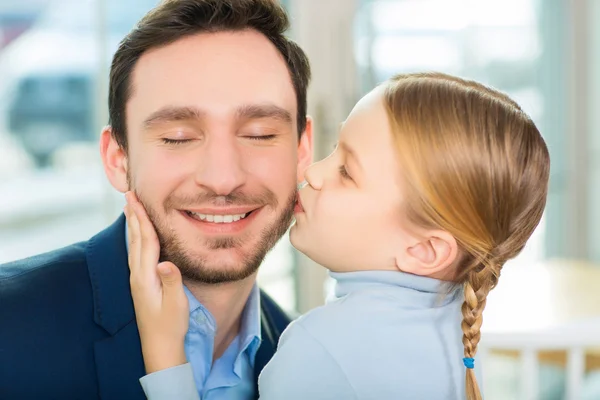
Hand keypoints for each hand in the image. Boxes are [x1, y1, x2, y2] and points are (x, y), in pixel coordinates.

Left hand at [124, 191, 188, 373]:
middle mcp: (138, 276)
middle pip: (136, 239)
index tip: (136, 200)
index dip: (141, 219)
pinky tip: (138, 237)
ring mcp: (138, 281)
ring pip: (135, 246)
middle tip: (129, 195)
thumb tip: (167, 263)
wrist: (159, 348)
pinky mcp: (141, 285)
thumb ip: (172, 282)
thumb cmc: (171, 326)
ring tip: (131, 209)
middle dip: (134, 216)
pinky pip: (138, 255)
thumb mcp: (176, 305)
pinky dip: (137, 239)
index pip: (145, 242)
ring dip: (134, 225)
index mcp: (146, 277)